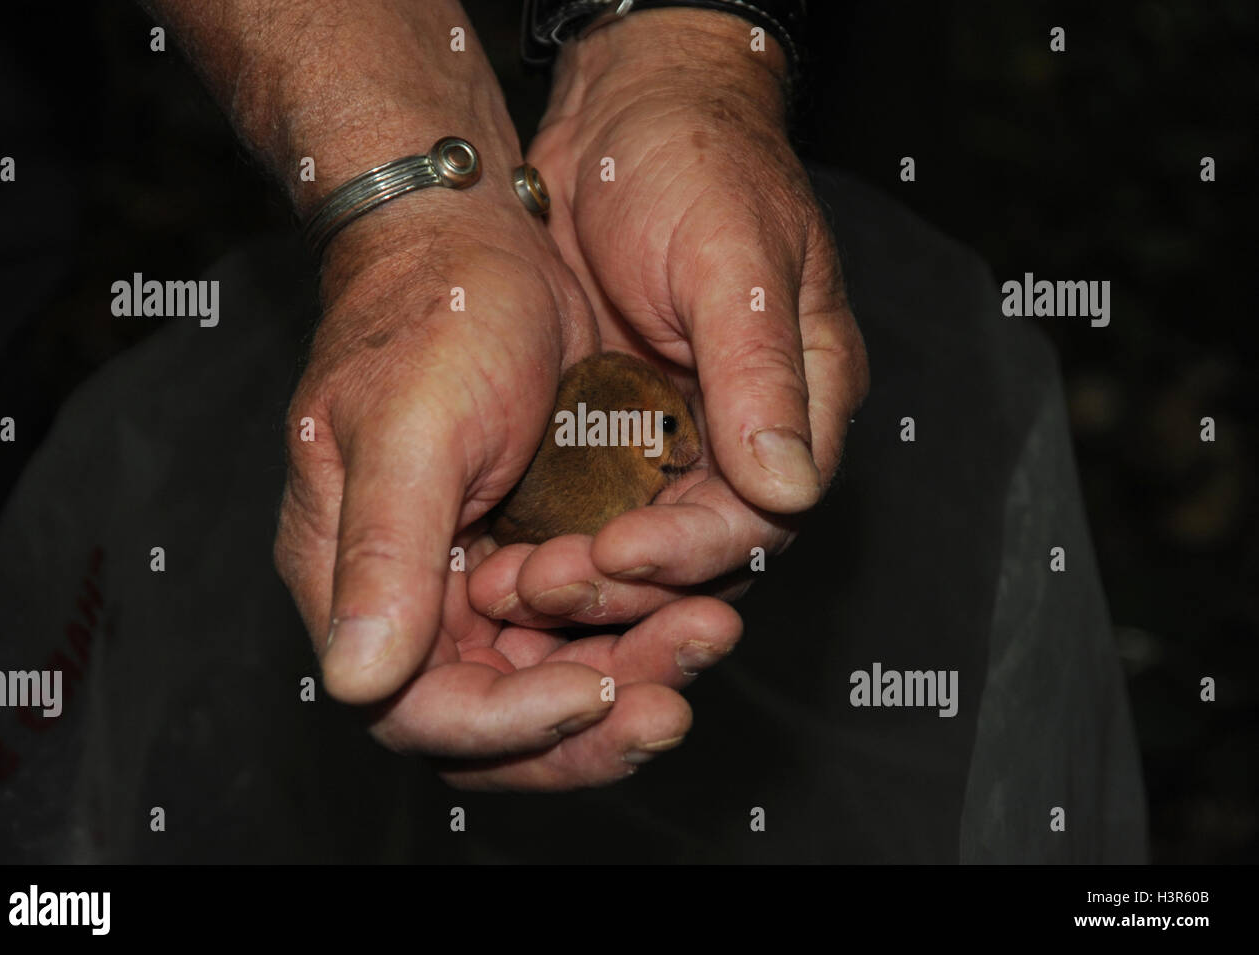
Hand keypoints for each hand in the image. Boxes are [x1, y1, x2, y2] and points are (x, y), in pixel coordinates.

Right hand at [274, 173, 741, 786]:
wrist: (482, 238)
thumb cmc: (429, 315)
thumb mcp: (408, 430)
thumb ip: (383, 554)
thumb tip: (357, 682)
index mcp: (356, 580)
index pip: (420, 709)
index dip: (509, 723)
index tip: (594, 690)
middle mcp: (416, 594)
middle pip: (499, 715)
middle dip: (589, 725)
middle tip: (671, 708)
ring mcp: (481, 574)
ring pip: (557, 676)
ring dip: (634, 672)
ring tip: (708, 635)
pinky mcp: (539, 544)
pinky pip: (595, 622)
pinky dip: (646, 623)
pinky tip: (702, 603)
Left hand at [470, 9, 868, 625]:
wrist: (621, 111)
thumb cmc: (695, 160)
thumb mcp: (733, 257)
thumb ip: (759, 371)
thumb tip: (789, 486)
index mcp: (801, 400)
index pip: (763, 512)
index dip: (691, 550)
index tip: (618, 553)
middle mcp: (744, 432)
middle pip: (699, 550)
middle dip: (626, 582)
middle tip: (543, 588)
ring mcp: (677, 434)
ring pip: (641, 542)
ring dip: (582, 576)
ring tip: (509, 588)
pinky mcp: (616, 428)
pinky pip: (590, 508)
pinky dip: (552, 538)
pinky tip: (500, 560)